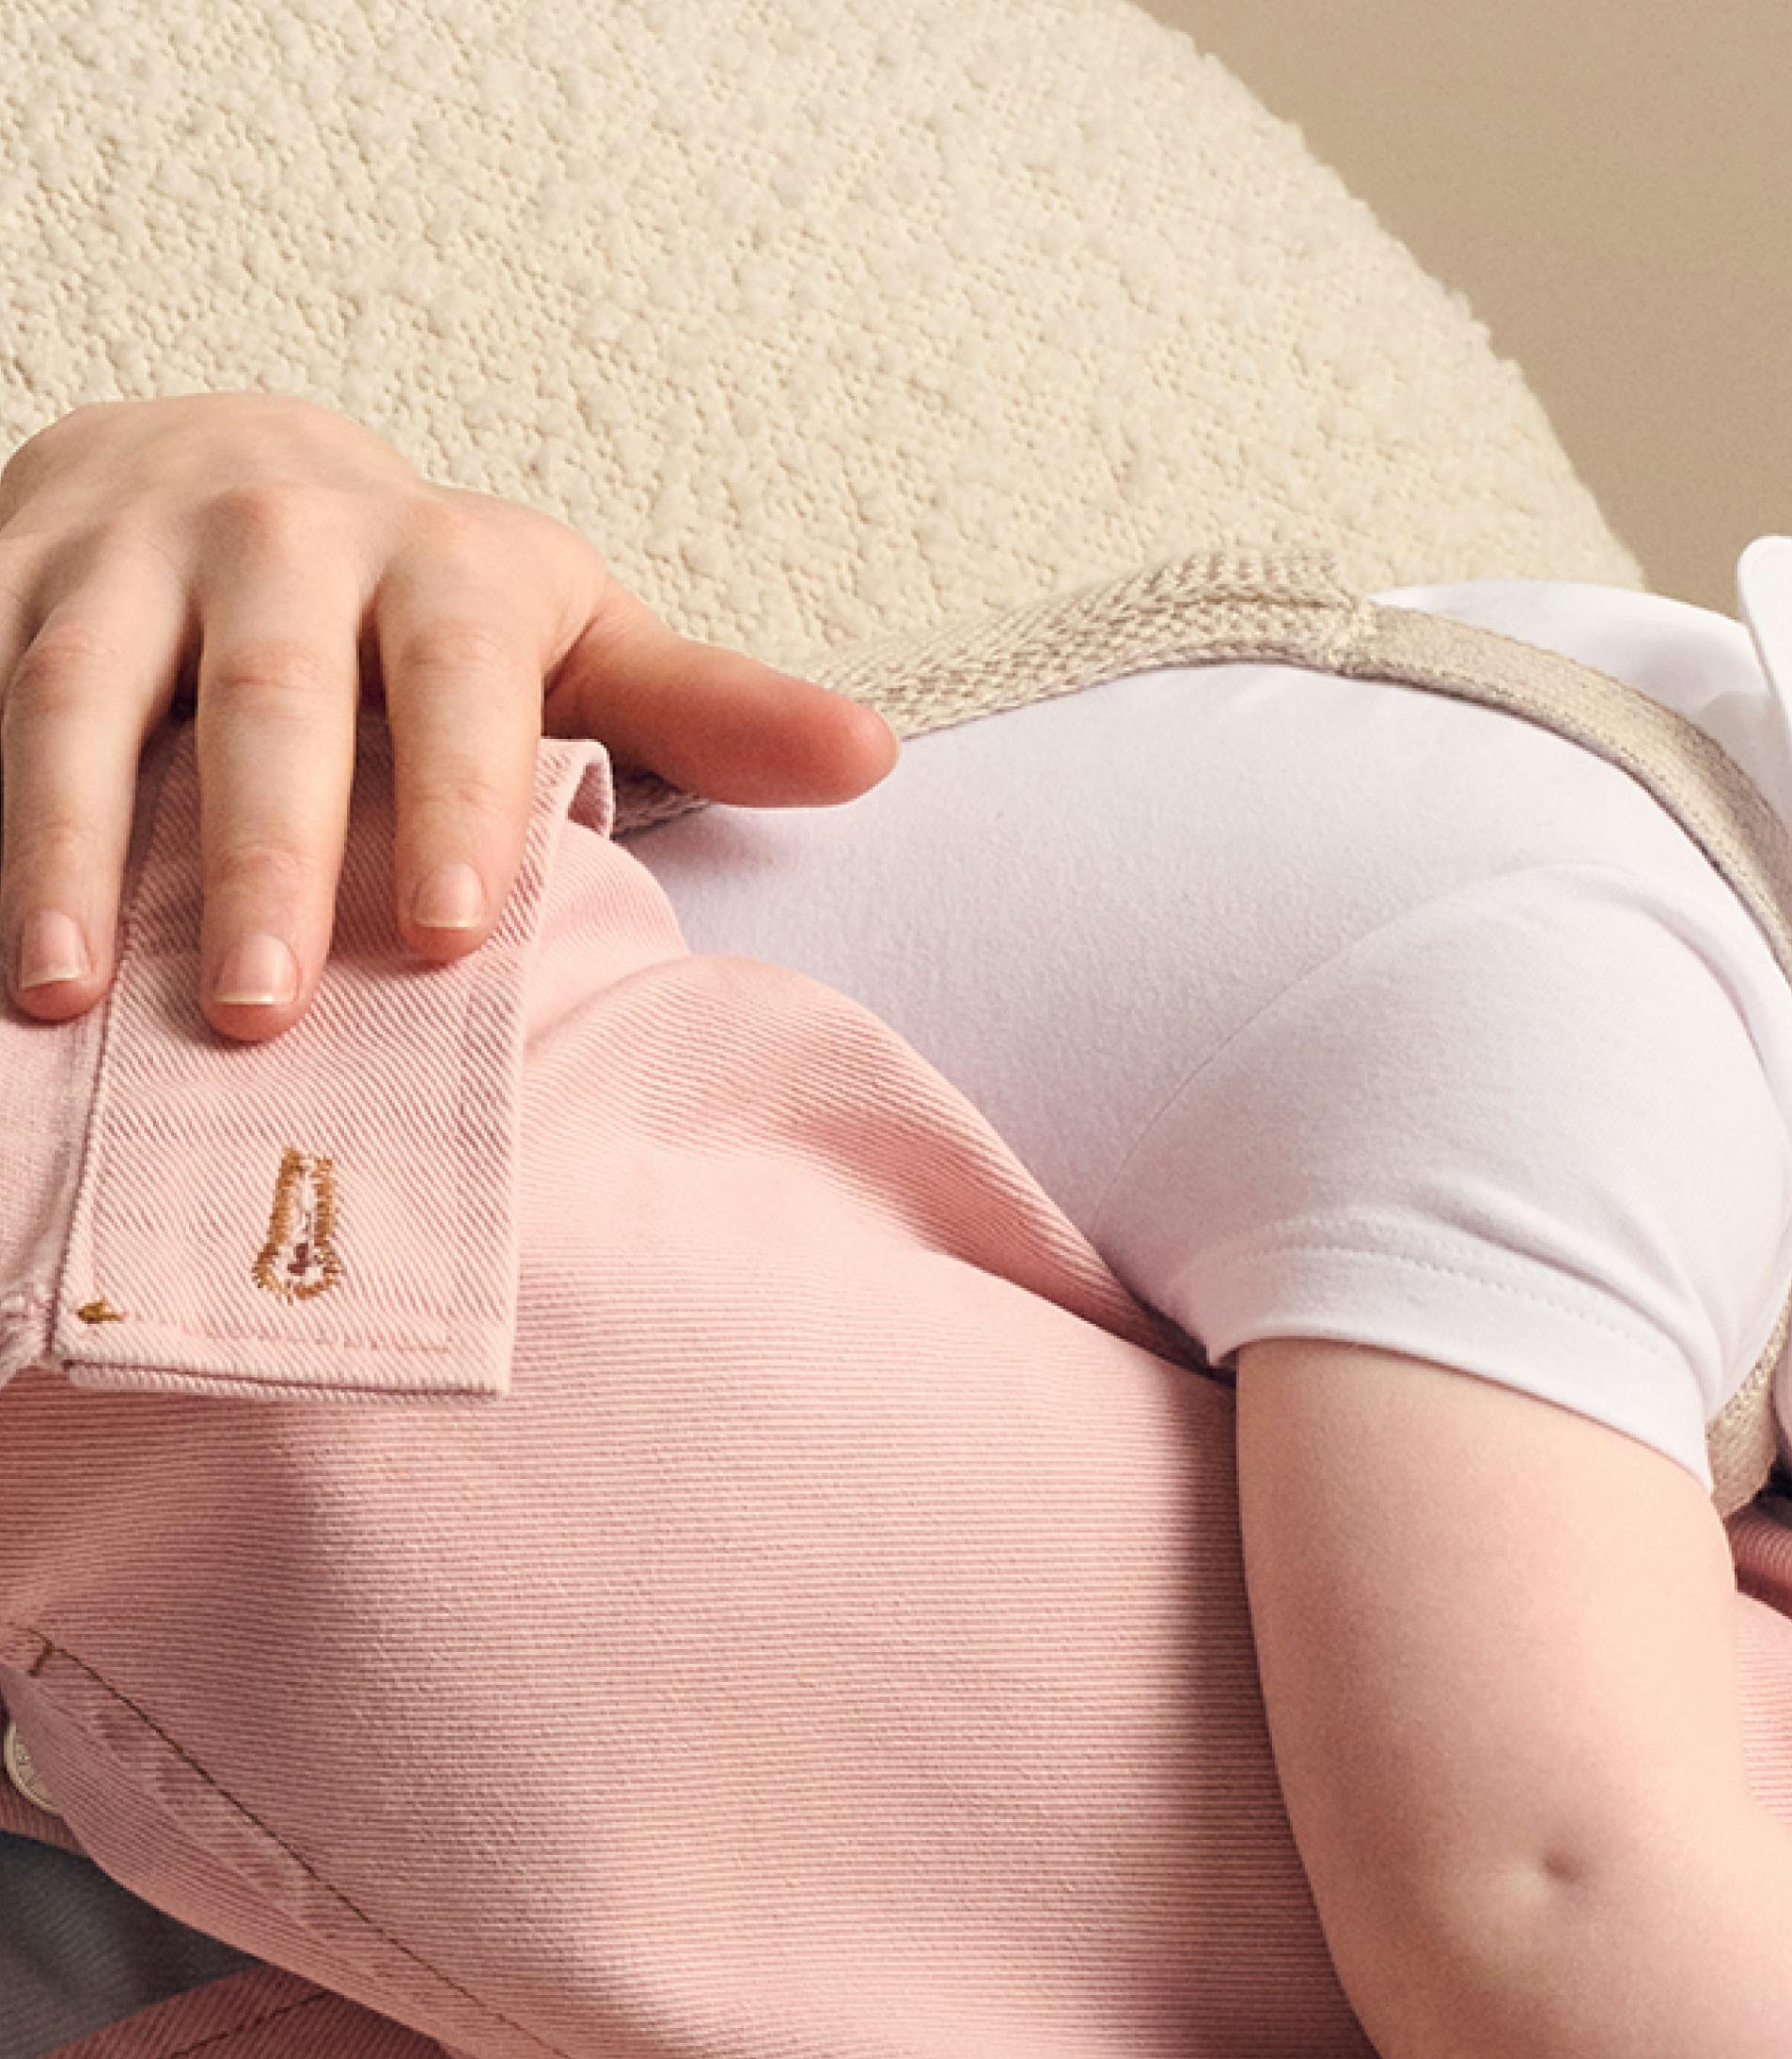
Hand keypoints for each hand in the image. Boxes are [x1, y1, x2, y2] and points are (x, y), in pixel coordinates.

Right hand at [0, 394, 895, 1039]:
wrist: (221, 470)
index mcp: (439, 566)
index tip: (449, 936)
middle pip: (266, 704)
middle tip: (260, 1013)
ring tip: (60, 1000)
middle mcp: (272, 536)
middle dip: (256, 858)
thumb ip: (703, 711)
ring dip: (59, 848)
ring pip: (72, 699)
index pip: (458, 684)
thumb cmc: (429, 605)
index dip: (455, 800)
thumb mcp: (573, 637)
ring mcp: (117, 557)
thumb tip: (869, 756)